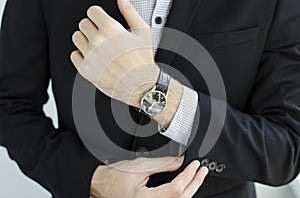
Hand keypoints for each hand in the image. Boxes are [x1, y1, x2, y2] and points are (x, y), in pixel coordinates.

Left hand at [71, 0, 182, 126]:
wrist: (140, 85)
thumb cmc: (142, 61)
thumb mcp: (142, 32)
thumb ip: (130, 13)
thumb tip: (121, 0)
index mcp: (110, 29)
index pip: (92, 12)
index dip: (98, 16)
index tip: (101, 22)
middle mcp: (97, 41)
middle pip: (83, 24)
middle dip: (92, 27)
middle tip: (102, 36)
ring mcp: (90, 56)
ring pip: (76, 38)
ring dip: (85, 40)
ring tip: (97, 47)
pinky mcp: (86, 69)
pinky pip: (74, 55)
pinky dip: (81, 55)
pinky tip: (93, 58)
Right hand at [90, 157, 208, 197]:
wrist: (102, 184)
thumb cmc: (114, 177)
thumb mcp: (139, 166)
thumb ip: (162, 164)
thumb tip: (180, 162)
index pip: (175, 190)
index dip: (188, 176)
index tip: (195, 166)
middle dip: (195, 184)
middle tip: (202, 171)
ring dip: (190, 188)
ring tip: (197, 176)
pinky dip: (181, 193)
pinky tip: (186, 184)